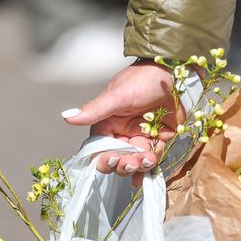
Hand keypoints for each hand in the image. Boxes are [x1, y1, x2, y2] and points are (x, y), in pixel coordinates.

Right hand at [61, 59, 181, 185]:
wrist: (173, 73)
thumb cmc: (143, 79)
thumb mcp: (117, 96)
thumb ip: (94, 110)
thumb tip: (67, 117)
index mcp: (107, 123)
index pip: (99, 149)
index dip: (103, 159)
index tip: (112, 159)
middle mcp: (122, 132)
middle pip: (116, 160)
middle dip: (123, 166)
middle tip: (132, 162)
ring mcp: (140, 136)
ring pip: (134, 162)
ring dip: (138, 166)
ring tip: (147, 159)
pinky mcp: (158, 138)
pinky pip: (153, 157)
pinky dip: (151, 166)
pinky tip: (151, 167)